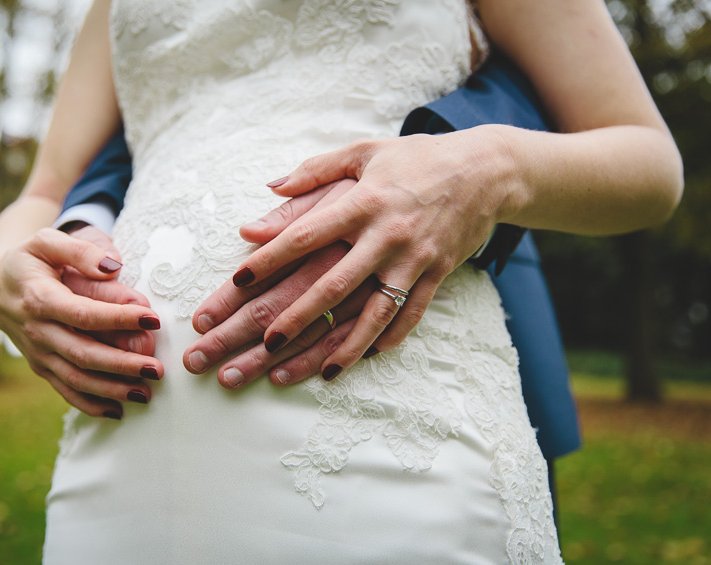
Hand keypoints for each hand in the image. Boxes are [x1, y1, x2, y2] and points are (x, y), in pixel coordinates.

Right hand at [0, 226, 164, 418]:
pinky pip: (65, 390)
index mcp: (39, 298)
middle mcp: (37, 331)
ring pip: (76, 379)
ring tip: (146, 393)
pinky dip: (90, 404)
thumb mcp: (45, 242)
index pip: (83, 314)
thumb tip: (113, 266)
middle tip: (157, 369)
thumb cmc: (28, 259)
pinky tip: (119, 411)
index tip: (151, 319)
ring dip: (111, 389)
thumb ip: (79, 250)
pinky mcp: (41, 367)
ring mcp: (38, 353)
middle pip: (82, 354)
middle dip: (122, 365)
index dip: (118, 318)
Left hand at [228, 132, 510, 379]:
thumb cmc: (415, 159)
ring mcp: (413, 260)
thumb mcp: (363, 152)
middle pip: (332, 284)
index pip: (306, 234)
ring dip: (342, 346)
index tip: (238, 280)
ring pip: (372, 313)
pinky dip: (387, 340)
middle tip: (263, 344)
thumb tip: (268, 189)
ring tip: (315, 372)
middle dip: (296, 317)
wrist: (487, 170)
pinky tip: (363, 359)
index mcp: (362, 202)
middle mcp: (385, 235)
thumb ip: (314, 172)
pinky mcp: (436, 276)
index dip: (270, 258)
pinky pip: (410, 317)